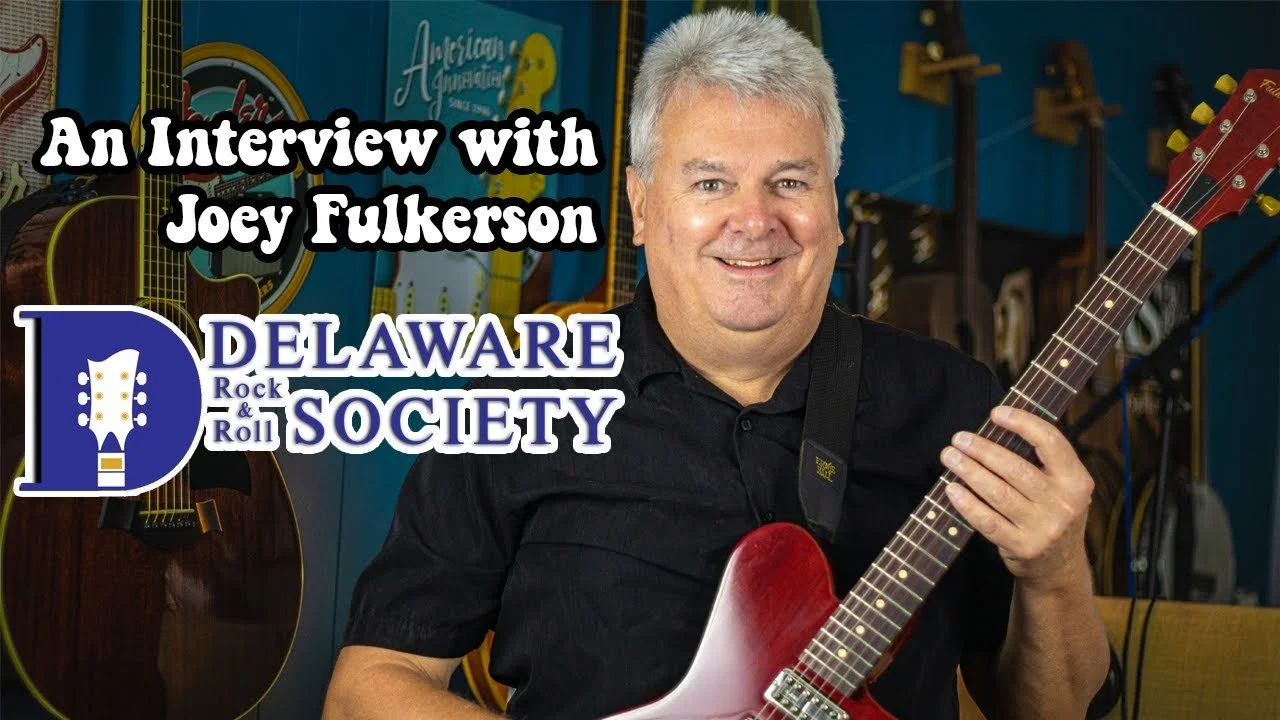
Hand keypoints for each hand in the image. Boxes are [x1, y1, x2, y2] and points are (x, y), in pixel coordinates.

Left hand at [940, 405, 1093, 590]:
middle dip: (982, 450)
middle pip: (1016, 468)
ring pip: (998, 493)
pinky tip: (951, 489)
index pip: (1051, 442)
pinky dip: (967, 503)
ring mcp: (1044, 528)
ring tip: (950, 457)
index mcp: (1077, 480)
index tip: (996, 413)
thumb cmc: (1052, 514)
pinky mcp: (1022, 547)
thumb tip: (997, 427)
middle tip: (958, 438)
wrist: (1058, 567)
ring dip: (969, 471)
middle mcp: (1064, 504)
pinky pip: (988, 521)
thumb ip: (1043, 461)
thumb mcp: (1063, 487)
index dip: (1022, 423)